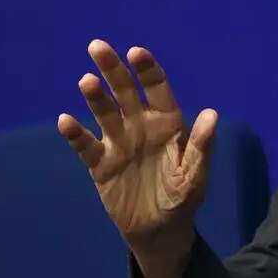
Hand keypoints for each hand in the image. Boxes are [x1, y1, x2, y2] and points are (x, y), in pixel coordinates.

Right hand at [57, 40, 216, 277]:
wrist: (159, 230)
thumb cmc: (182, 197)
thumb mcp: (195, 175)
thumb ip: (201, 146)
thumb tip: (212, 114)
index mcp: (168, 123)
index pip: (158, 90)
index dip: (148, 71)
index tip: (137, 53)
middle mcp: (141, 126)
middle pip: (126, 92)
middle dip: (114, 70)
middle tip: (98, 46)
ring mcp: (119, 143)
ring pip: (104, 113)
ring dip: (95, 98)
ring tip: (86, 81)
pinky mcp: (100, 164)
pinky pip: (86, 145)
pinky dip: (75, 134)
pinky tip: (65, 121)